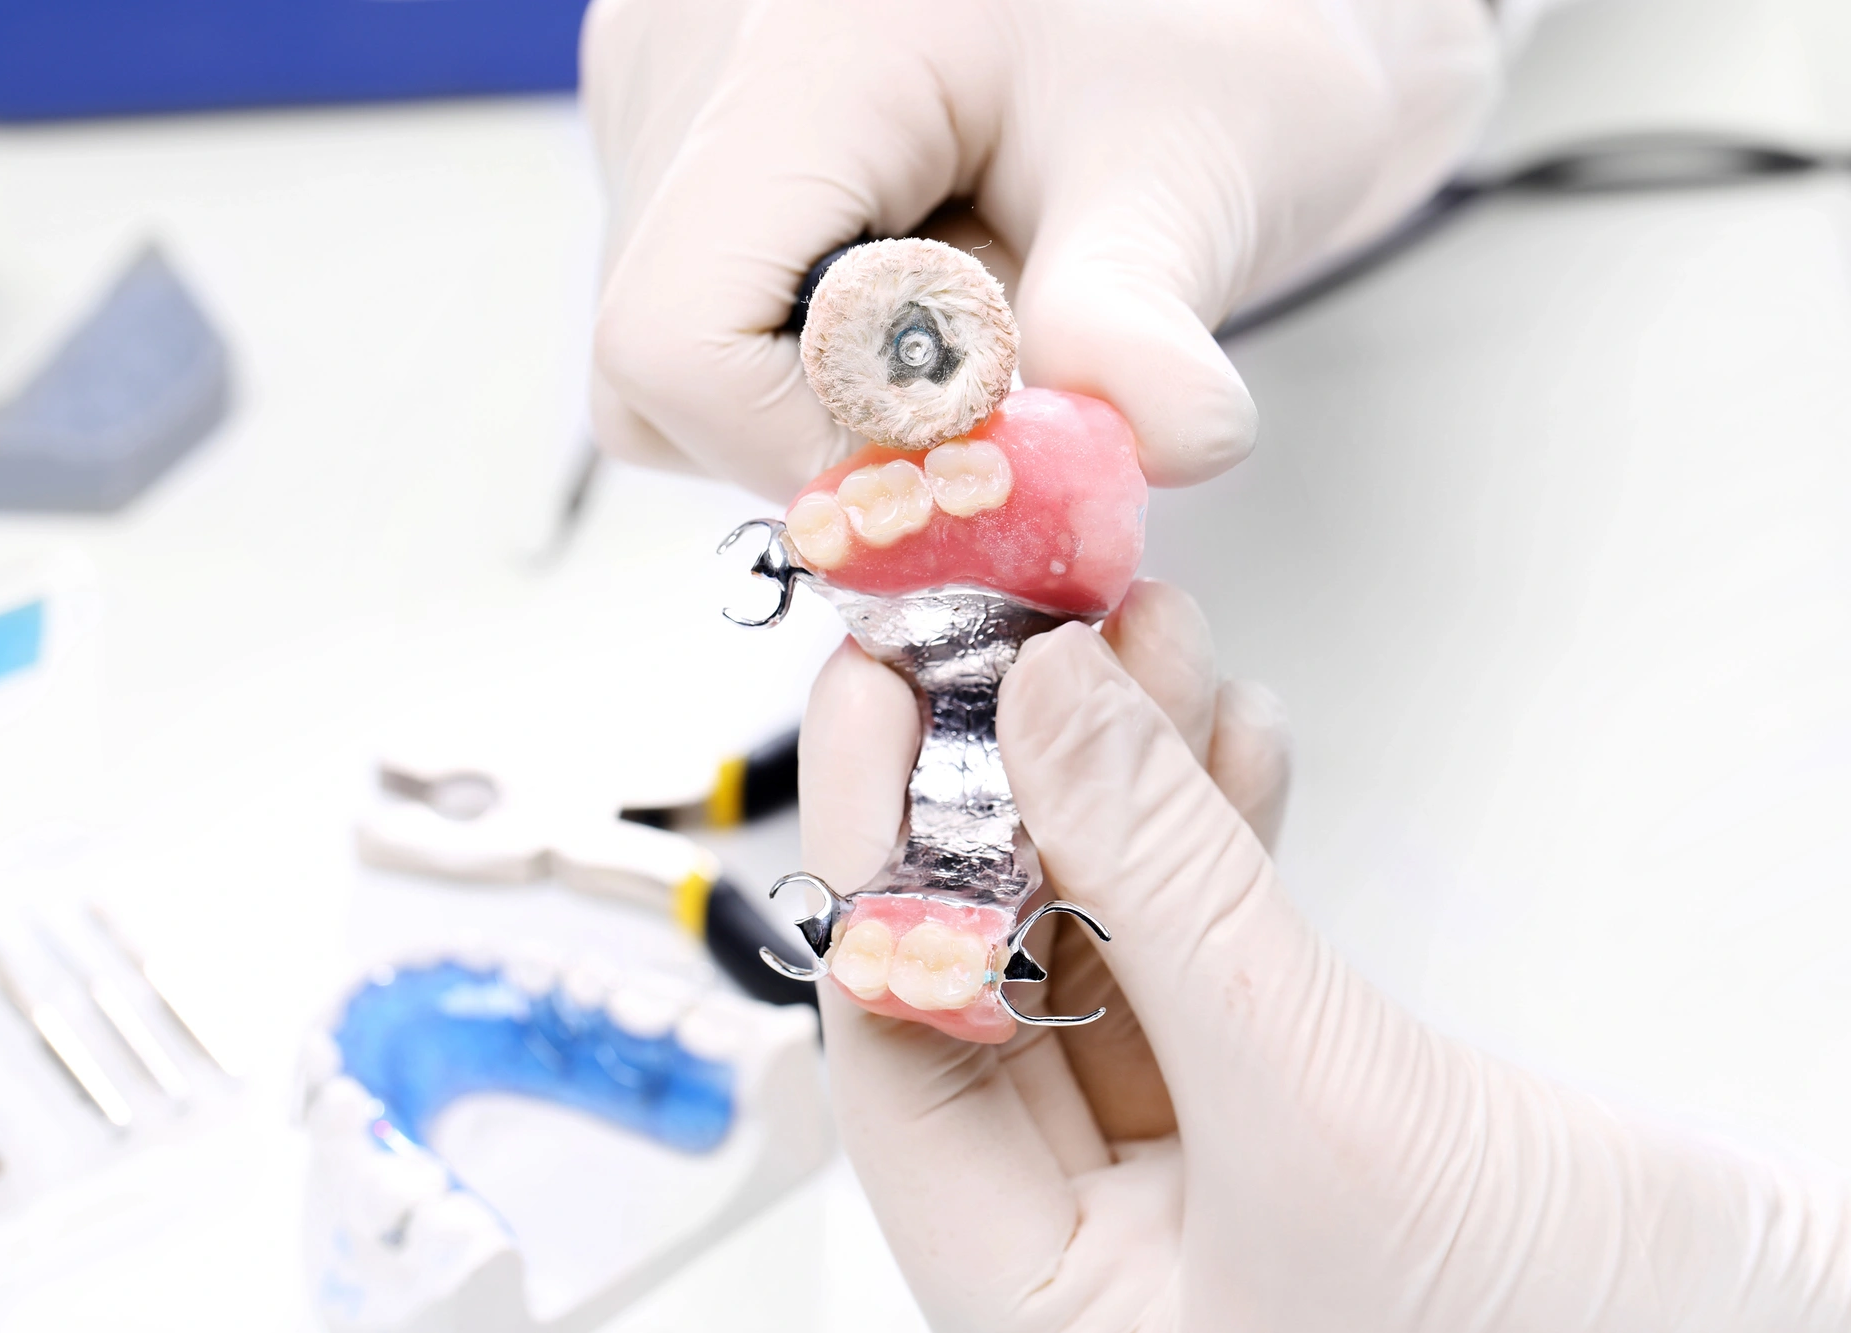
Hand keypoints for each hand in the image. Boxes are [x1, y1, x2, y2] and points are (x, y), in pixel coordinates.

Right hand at [582, 0, 1500, 498]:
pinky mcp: (670, 124)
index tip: (946, 467)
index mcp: (805, 54)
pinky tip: (908, 281)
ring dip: (817, 393)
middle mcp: (688, 60)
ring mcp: (662, 90)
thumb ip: (1145, 325)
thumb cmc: (1192, 45)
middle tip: (984, 382)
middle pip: (660, 365)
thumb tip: (1157, 443)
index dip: (800, 451)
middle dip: (828, 428)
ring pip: (666, 356)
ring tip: (959, 304)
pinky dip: (800, 349)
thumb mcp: (1196, 169)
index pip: (680, 337)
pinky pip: (689, 309)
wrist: (1172, 1)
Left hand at [800, 578, 1850, 1330]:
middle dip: (1010, 790)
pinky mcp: (1288, 1101)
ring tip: (1136, 639)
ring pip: (1101, 940)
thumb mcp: (1320, 1100)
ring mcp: (1193, 1167)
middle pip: (989, 973)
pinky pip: (1204, 948)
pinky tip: (1223, 735)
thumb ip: (1164, 891)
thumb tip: (1044, 712)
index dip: (879, 856)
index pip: (897, 1046)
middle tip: (1004, 635)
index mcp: (1041, 1300)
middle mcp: (1094, 1241)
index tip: (885, 694)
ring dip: (1121, 786)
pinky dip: (1214, 835)